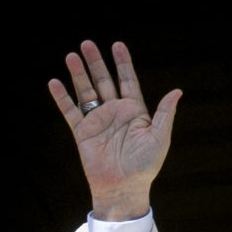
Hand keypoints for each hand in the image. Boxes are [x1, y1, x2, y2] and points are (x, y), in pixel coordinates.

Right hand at [48, 41, 181, 220]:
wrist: (124, 188)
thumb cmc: (145, 166)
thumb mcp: (159, 138)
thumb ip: (165, 113)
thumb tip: (177, 91)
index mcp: (135, 112)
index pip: (127, 81)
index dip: (122, 63)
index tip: (117, 45)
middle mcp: (115, 113)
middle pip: (104, 81)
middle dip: (96, 63)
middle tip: (87, 43)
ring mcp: (98, 121)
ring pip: (86, 92)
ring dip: (78, 74)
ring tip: (71, 55)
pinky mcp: (83, 132)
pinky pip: (70, 111)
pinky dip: (62, 98)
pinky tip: (55, 82)